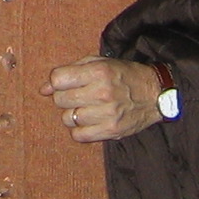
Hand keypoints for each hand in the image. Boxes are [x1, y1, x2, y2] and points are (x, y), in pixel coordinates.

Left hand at [42, 56, 164, 142]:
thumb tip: (43, 89)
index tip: (66, 83)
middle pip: (60, 100)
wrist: (155, 93)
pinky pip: (78, 136)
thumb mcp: (99, 63)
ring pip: (67, 119)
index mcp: (99, 71)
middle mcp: (102, 92)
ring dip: (73, 114)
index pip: (58, 79)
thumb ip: (70, 72)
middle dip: (65, 97)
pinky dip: (80, 130)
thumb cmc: (123, 75)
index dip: (58, 81)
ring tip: (87, 108)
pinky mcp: (111, 131)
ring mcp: (107, 114)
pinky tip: (90, 121)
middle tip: (79, 95)